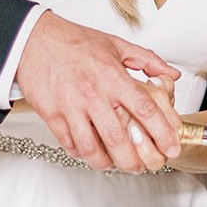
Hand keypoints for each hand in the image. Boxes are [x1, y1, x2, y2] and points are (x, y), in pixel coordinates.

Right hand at [16, 12, 181, 171]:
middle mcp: (94, 94)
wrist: (34, 40)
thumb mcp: (117, 45)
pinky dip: (83, 154)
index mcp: (113, 77)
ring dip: (107, 163)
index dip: (162, 132)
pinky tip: (92, 153)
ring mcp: (71, 107)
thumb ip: (148, 60)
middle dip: (134, 160)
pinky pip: (70, 144)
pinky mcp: (52, 115)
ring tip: (117, 164)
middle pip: (118, 139)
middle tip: (143, 166)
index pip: (145, 109)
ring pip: (92, 148)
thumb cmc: (75, 41)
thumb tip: (172, 74)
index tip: (171, 146)